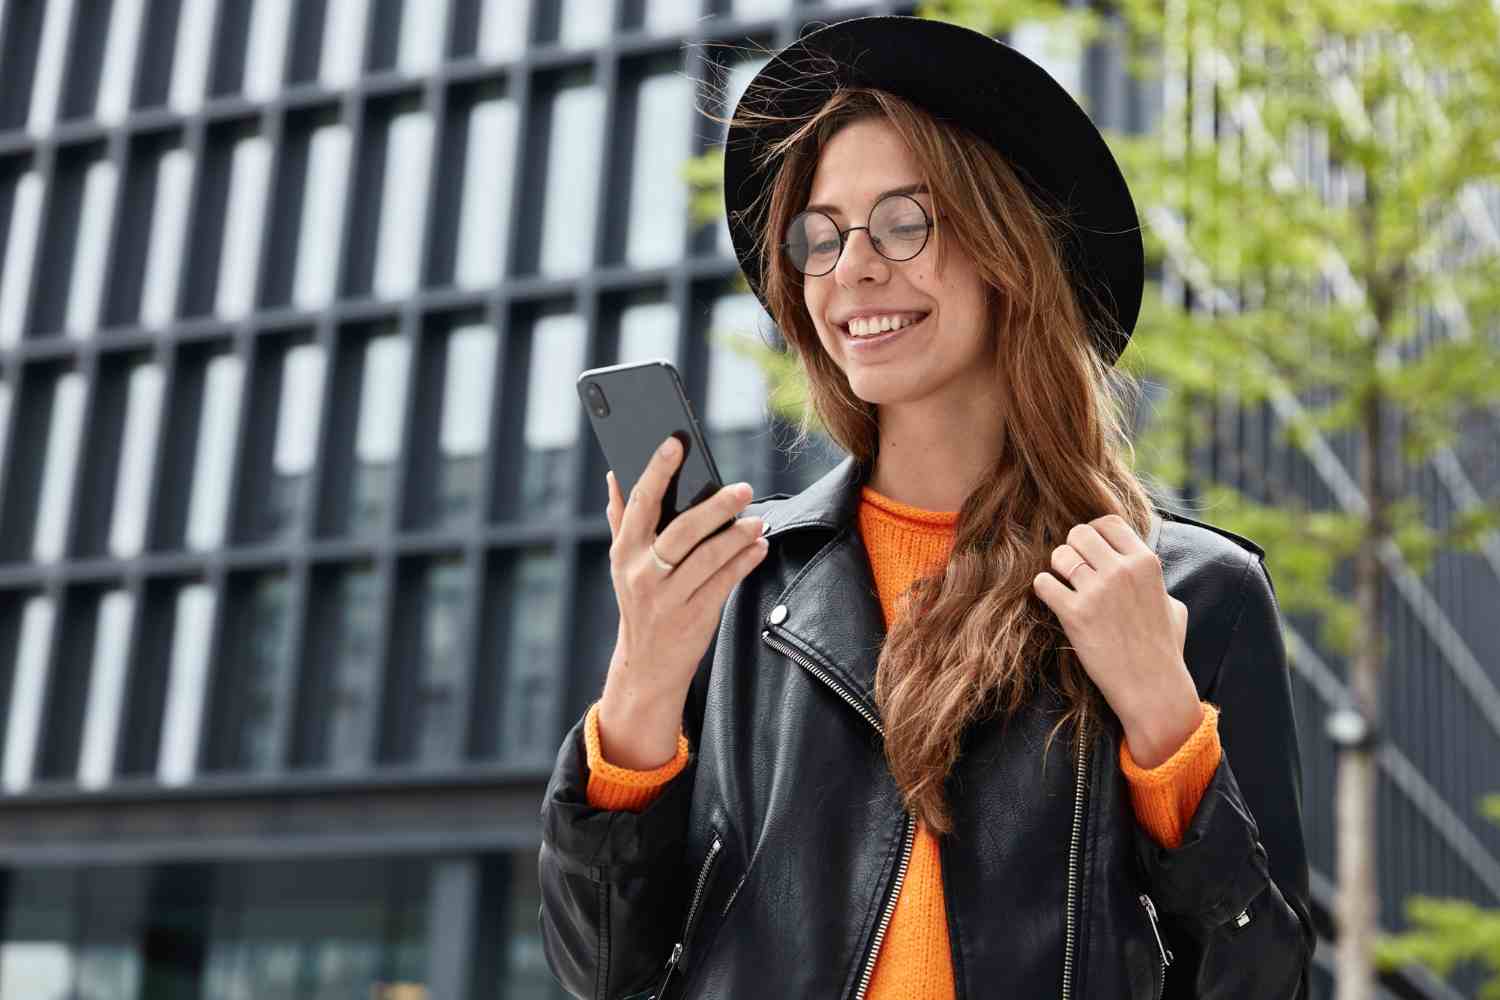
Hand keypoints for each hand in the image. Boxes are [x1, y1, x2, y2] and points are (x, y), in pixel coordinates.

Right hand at [596, 433, 770, 767]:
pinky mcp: (693, 618)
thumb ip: (621, 519)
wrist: (646, 667)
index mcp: (624, 551)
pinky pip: (723, 584)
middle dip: (714, 507)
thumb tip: (614, 474)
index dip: (656, 471)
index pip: (640, 503)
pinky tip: (759, 547)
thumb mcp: (623, 564)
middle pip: (680, 532)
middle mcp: (642, 573)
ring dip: (736, 537)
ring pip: (707, 559)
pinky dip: (743, 563)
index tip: (675, 444)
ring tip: (758, 519)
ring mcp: (667, 598)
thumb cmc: (641, 602)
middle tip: (743, 488)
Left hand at [1032, 514, 1201, 767]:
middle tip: (1073, 570)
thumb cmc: (1164, 650)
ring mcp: (1098, 591)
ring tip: (1065, 586)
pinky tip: (1055, 601)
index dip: (1094, 534)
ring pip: (1060, 555)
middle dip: (1072, 549)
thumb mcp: (1172, 605)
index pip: (1108, 523)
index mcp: (1146, 562)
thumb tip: (1142, 570)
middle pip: (1079, 533)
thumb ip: (1155, 582)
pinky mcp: (1075, 614)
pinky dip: (1044, 590)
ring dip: (1057, 569)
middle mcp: (1122, 570)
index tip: (1090, 551)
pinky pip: (1043, 583)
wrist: (1153, 688)